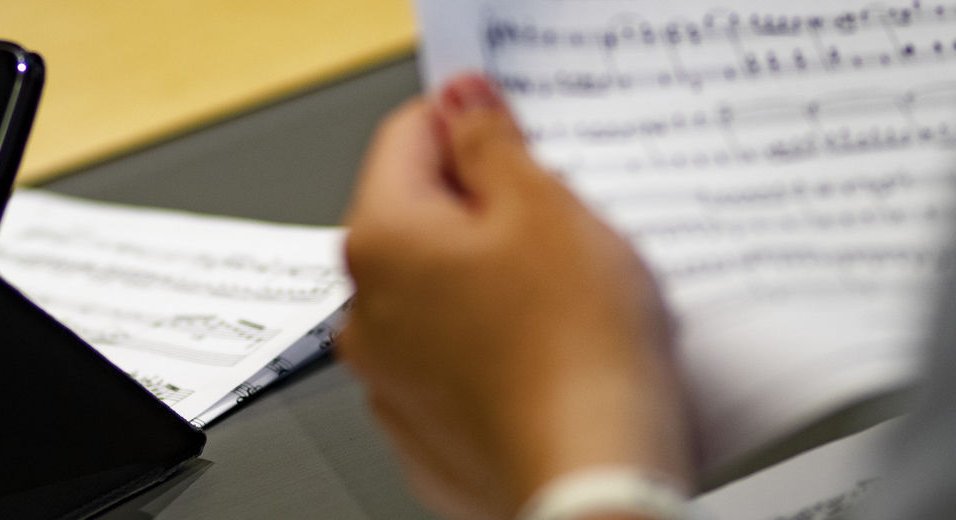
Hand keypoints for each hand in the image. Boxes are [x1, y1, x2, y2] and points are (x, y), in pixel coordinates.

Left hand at [338, 73, 691, 518]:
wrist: (591, 481)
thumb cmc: (573, 354)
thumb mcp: (546, 208)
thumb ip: (492, 144)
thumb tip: (463, 105)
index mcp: (381, 242)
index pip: (409, 137)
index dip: (472, 125)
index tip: (520, 134)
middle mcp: (364, 312)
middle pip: (423, 221)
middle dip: (490, 214)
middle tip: (563, 230)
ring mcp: (389, 378)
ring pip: (441, 295)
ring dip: (493, 285)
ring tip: (566, 304)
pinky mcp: (424, 430)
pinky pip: (456, 362)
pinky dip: (496, 351)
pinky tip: (549, 358)